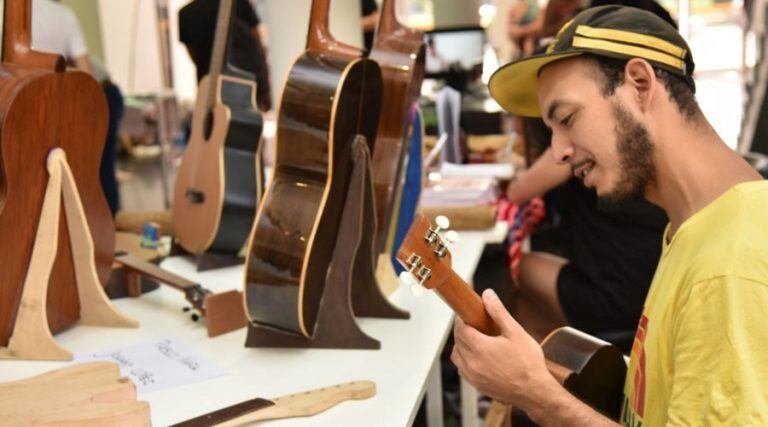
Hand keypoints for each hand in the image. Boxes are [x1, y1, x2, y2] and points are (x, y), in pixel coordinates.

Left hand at [451, 289, 554, 406]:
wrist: (535, 392)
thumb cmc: (528, 363)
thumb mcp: (516, 332)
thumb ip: (499, 312)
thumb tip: (488, 295)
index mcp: (480, 348)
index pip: (460, 328)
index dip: (461, 319)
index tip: (467, 314)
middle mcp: (472, 363)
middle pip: (457, 341)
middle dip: (462, 330)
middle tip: (473, 325)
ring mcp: (473, 376)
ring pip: (457, 356)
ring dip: (462, 346)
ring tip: (476, 341)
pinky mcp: (477, 386)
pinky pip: (462, 370)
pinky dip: (465, 361)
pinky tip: (478, 357)